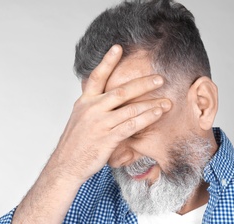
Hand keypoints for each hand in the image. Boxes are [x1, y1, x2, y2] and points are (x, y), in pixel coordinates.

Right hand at [49, 45, 170, 181]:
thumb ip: (93, 106)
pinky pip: (131, 125)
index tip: (118, 48)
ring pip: (130, 108)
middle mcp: (92, 109)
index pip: (97, 77)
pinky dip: (146, 118)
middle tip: (159, 78)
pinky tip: (157, 114)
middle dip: (143, 83)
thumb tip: (105, 99)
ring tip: (166, 101)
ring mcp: (100, 123)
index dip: (107, 61)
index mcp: (84, 102)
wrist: (66, 165)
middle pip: (121, 91)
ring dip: (151, 103)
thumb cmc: (75, 144)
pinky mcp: (108, 138)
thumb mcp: (80, 119)